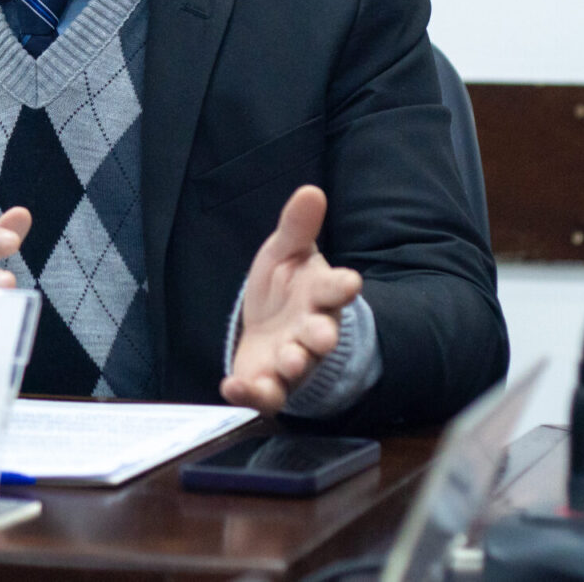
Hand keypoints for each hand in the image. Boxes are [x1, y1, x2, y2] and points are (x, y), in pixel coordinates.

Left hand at [220, 185, 361, 414]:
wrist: (270, 328)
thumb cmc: (285, 288)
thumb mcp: (286, 252)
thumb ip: (297, 227)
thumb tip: (311, 190)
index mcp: (318, 294)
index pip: (334, 288)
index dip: (342, 286)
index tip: (350, 281)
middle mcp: (310, 330)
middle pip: (321, 335)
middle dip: (321, 336)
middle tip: (320, 336)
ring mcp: (291, 360)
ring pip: (297, 367)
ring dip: (294, 365)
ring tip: (289, 362)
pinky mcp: (269, 383)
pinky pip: (264, 394)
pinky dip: (250, 394)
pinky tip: (232, 387)